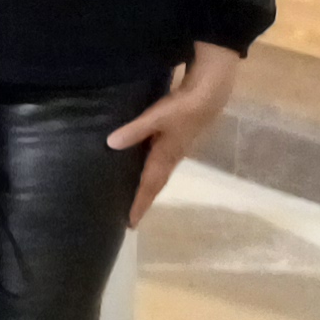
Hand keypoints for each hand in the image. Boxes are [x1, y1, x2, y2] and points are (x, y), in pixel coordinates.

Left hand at [109, 45, 241, 223]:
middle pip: (154, 186)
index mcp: (165, 157)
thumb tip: (110, 144)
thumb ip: (134, 130)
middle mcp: (170, 159)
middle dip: (142, 202)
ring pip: (157, 176)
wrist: (209, 96)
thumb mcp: (155, 117)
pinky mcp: (175, 142)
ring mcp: (175, 152)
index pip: (149, 186)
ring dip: (146, 190)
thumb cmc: (182, 108)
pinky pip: (159, 165)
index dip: (139, 204)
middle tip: (129, 219)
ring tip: (133, 200)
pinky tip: (141, 171)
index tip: (130, 223)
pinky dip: (150, 174)